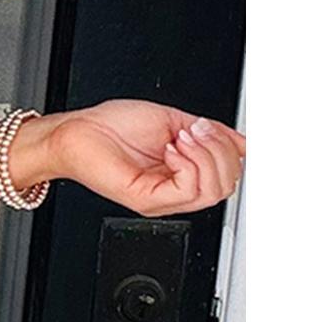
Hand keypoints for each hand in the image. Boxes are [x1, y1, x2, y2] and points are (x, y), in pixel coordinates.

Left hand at [39, 101, 244, 216]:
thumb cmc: (112, 127)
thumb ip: (209, 133)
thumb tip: (241, 140)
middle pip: (226, 187)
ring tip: (181, 136)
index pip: (228, 177)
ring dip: (205, 154)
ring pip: (212, 190)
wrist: (79, 132)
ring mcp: (160, 199)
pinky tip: (170, 149)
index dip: (232, 150)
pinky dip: (187, 162)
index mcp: (181, 175)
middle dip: (221, 150)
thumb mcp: (175, 122)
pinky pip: (187, 189)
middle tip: (196, 129)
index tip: (216, 128)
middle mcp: (172, 191)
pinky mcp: (146, 200)